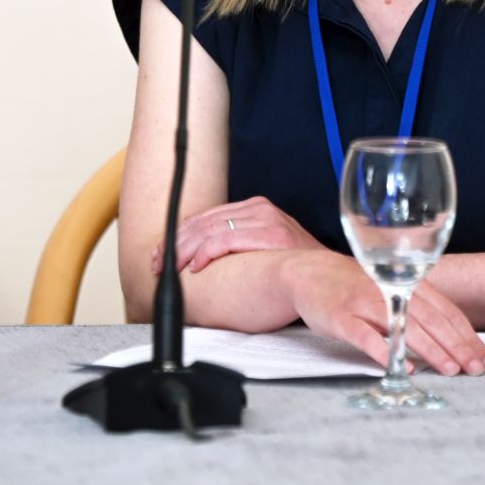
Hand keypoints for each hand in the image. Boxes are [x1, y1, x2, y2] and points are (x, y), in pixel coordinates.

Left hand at [152, 196, 325, 274]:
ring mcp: (266, 219)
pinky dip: (206, 253)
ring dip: (183, 251)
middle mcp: (259, 208)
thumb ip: (237, 246)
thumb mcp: (262, 250)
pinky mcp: (272, 234)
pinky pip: (227, 240)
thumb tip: (202, 259)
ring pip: (210, 230)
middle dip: (174, 244)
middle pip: (204, 222)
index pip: (206, 218)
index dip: (179, 236)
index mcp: (254, 208)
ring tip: (168, 268)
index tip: (160, 255)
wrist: (328, 275)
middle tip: (156, 265)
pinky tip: (195, 266)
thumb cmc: (293, 268)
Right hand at [281, 250, 484, 376]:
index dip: (467, 335)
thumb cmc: (353, 285)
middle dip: (457, 346)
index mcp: (407, 283)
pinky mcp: (342, 317)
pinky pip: (366, 337)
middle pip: (431, 320)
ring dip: (431, 350)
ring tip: (451, 370)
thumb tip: (452, 338)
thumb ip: (418, 307)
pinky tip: (403, 367)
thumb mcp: (390, 288)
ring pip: (405, 327)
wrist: (308, 273)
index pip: (446, 311)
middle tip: (476, 369)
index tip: (484, 358)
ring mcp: (365, 303)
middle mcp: (390, 290)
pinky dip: (385, 352)